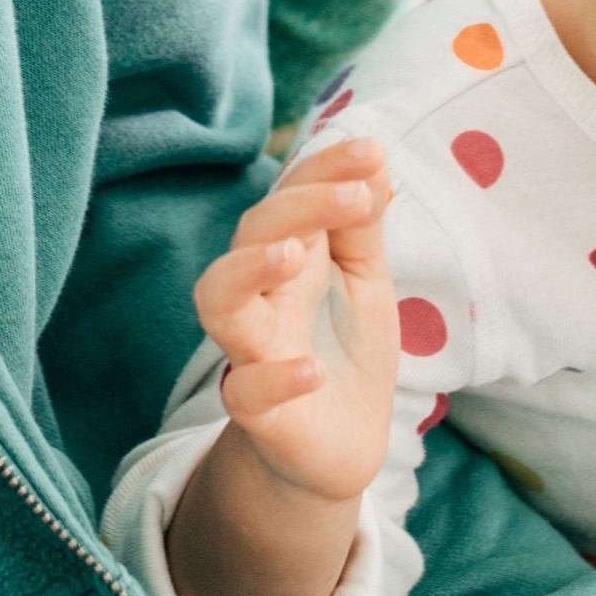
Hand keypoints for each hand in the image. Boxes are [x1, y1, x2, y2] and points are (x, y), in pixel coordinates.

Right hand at [191, 140, 396, 504]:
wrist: (341, 446)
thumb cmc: (345, 349)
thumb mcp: (365, 281)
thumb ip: (362, 226)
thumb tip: (376, 160)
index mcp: (292, 255)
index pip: (293, 195)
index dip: (324, 167)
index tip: (372, 149)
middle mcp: (263, 295)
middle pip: (252, 234)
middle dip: (296, 206)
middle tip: (354, 195)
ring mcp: (254, 350)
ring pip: (219, 302)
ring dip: (248, 271)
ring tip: (291, 256)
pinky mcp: (259, 412)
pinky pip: (245, 393)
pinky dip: (275, 379)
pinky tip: (311, 371)